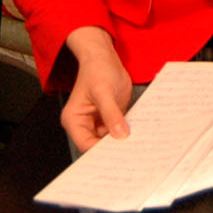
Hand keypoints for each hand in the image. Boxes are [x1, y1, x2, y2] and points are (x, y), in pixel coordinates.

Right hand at [61, 30, 132, 152]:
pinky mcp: (109, 120)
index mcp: (74, 120)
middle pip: (97, 146)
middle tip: (131, 153)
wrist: (105, 58)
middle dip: (113, 150)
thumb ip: (111, 114)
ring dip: (121, 143)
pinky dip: (126, 135)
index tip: (119, 155)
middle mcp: (83, 124)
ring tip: (137, 147)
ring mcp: (97, 123)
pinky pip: (118, 132)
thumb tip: (120, 134)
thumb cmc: (97, 69)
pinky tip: (138, 136)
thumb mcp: (104, 91)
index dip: (101, 152)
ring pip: (109, 141)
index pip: (85, 145)